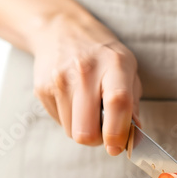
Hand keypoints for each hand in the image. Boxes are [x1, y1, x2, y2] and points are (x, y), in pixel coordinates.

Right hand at [32, 15, 140, 154]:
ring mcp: (59, 81)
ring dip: (84, 129)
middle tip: (105, 131)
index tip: (117, 147)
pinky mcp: (42, 89)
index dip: (117, 132)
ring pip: (72, 132)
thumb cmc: (102, 55)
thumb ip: (133, 104)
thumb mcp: (128, 70)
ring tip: (89, 108)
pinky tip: (74, 100)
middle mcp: (85, 72)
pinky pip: (60, 123)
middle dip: (98, 140)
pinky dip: (70, 120)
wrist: (62, 30)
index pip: (117, 102)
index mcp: (114, 65)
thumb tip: (135, 138)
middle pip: (86, 130)